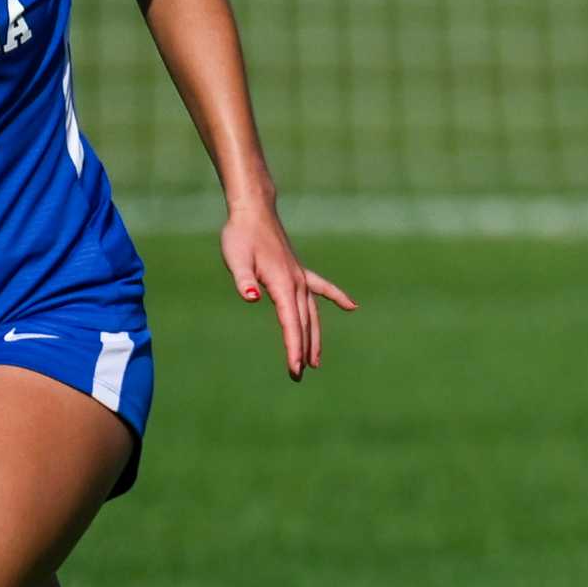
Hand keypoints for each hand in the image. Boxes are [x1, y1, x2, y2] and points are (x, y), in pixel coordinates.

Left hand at [220, 199, 357, 380]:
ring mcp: (300, 276)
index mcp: (282, 283)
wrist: (253, 211)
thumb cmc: (240, 236)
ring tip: (315, 361)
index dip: (293, 346)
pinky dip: (337, 297)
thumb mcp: (235, 258)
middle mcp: (296, 282)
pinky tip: (352, 307)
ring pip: (312, 312)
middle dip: (303, 350)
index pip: (291, 322)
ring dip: (315, 336)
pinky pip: (322, 288)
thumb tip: (252, 297)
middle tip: (300, 375)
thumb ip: (244, 279)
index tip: (295, 368)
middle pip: (304, 322)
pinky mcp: (299, 271)